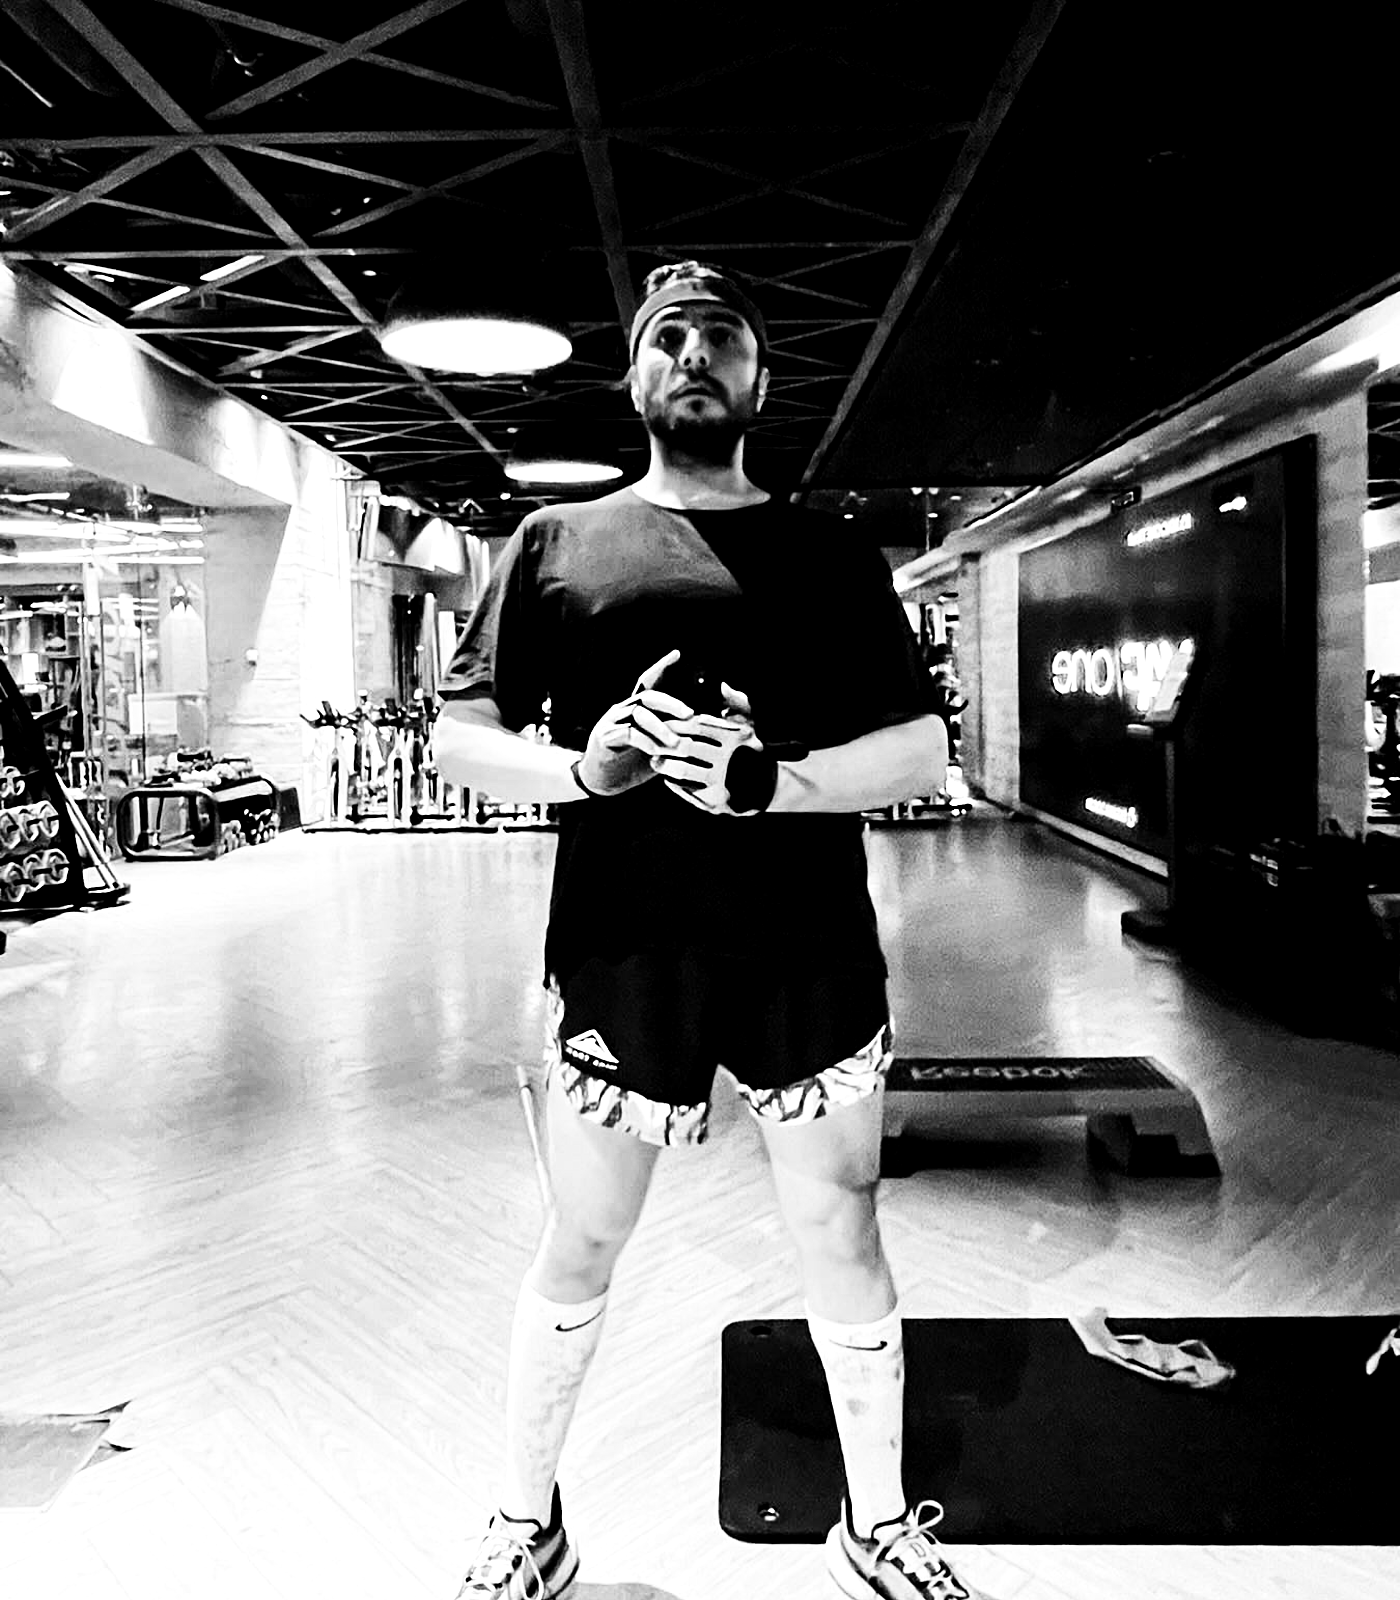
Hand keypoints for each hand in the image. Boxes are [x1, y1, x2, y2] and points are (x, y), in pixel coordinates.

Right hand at [574, 649, 695, 796]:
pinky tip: (656, 752)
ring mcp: (611, 722)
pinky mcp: (604, 738)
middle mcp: (622, 710)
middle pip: (647, 696)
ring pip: (639, 713)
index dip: (660, 667)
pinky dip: (646, 742)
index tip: (677, 654)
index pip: (647, 682)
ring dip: (661, 728)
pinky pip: (628, 733)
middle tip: (690, 714)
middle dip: (670, 702)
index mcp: (635, 710)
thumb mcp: (657, 749)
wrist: (600, 781)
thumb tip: (700, 733)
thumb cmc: (631, 764)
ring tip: (676, 744)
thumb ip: (673, 739)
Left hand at [650, 682, 771, 815]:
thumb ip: (737, 702)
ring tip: (656, 761)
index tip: (663, 722)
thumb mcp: (750, 723)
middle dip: (665, 742)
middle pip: (685, 747)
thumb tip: (722, 686)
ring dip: (664, 764)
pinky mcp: (714, 802)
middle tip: (653, 741)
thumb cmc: (750, 749)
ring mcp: (721, 782)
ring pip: (682, 770)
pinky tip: (667, 776)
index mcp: (735, 736)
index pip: (696, 725)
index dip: (675, 723)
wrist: (764, 788)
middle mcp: (729, 759)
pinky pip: (685, 789)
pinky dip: (672, 782)